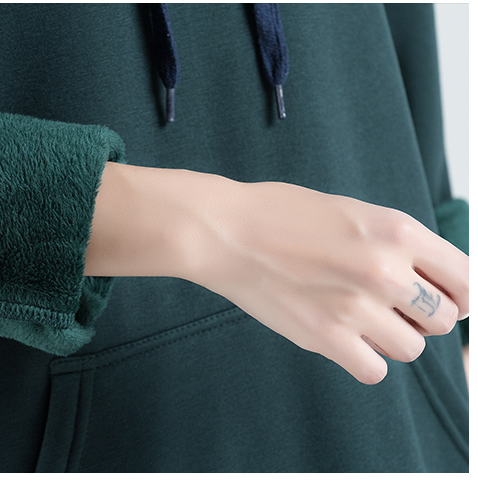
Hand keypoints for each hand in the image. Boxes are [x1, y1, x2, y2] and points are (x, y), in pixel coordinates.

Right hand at [85, 164, 468, 383]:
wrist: (226, 231)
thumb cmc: (278, 214)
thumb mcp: (350, 210)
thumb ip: (394, 242)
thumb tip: (424, 280)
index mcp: (396, 231)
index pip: (465, 277)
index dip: (461, 293)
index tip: (448, 299)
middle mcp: (385, 270)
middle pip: (444, 319)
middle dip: (424, 315)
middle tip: (393, 307)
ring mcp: (356, 307)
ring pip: (412, 348)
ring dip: (393, 337)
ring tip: (362, 320)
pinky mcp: (325, 337)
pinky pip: (374, 369)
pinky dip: (365, 359)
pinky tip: (346, 339)